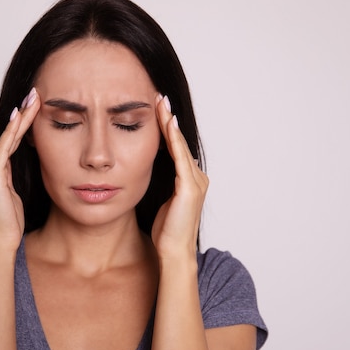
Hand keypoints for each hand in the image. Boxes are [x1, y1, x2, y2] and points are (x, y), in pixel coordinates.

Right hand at [0, 88, 40, 252]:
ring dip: (21, 118)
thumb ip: (18, 178)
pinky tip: (19, 117)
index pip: (13, 141)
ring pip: (8, 138)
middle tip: (35, 94)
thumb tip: (29, 164)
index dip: (24, 123)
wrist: (1, 243)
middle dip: (23, 114)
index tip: (36, 106)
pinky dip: (12, 132)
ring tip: (33, 100)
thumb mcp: (17, 195)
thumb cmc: (10, 224)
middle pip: (10, 135)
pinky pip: (4, 149)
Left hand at [151, 95, 208, 258]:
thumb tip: (152, 170)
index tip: (156, 109)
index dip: (166, 128)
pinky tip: (168, 123)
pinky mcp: (189, 187)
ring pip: (179, 145)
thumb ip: (162, 184)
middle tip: (158, 97)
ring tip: (160, 103)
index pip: (176, 147)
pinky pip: (179, 157)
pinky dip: (174, 139)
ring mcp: (196, 181)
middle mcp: (197, 177)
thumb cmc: (167, 232)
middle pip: (179, 141)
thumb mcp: (163, 201)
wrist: (174, 253)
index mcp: (190, 180)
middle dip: (168, 119)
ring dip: (169, 123)